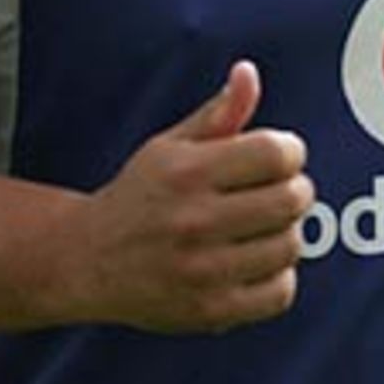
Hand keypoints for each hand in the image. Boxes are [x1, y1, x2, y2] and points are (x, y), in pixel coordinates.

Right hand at [75, 61, 314, 333]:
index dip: (290, 151)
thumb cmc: (139, 195)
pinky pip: (280, 293)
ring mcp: (202, 270)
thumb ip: (218, 112)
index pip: (275, 153)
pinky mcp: (209, 310)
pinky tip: (258, 262)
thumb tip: (248, 73)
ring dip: (288, 233)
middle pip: (291, 199)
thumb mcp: (171, 146)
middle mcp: (193, 220)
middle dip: (295, 189)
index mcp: (187, 172)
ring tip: (267, 226)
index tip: (280, 156)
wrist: (88, 261)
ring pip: (290, 245)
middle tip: (279, 190)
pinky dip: (280, 277)